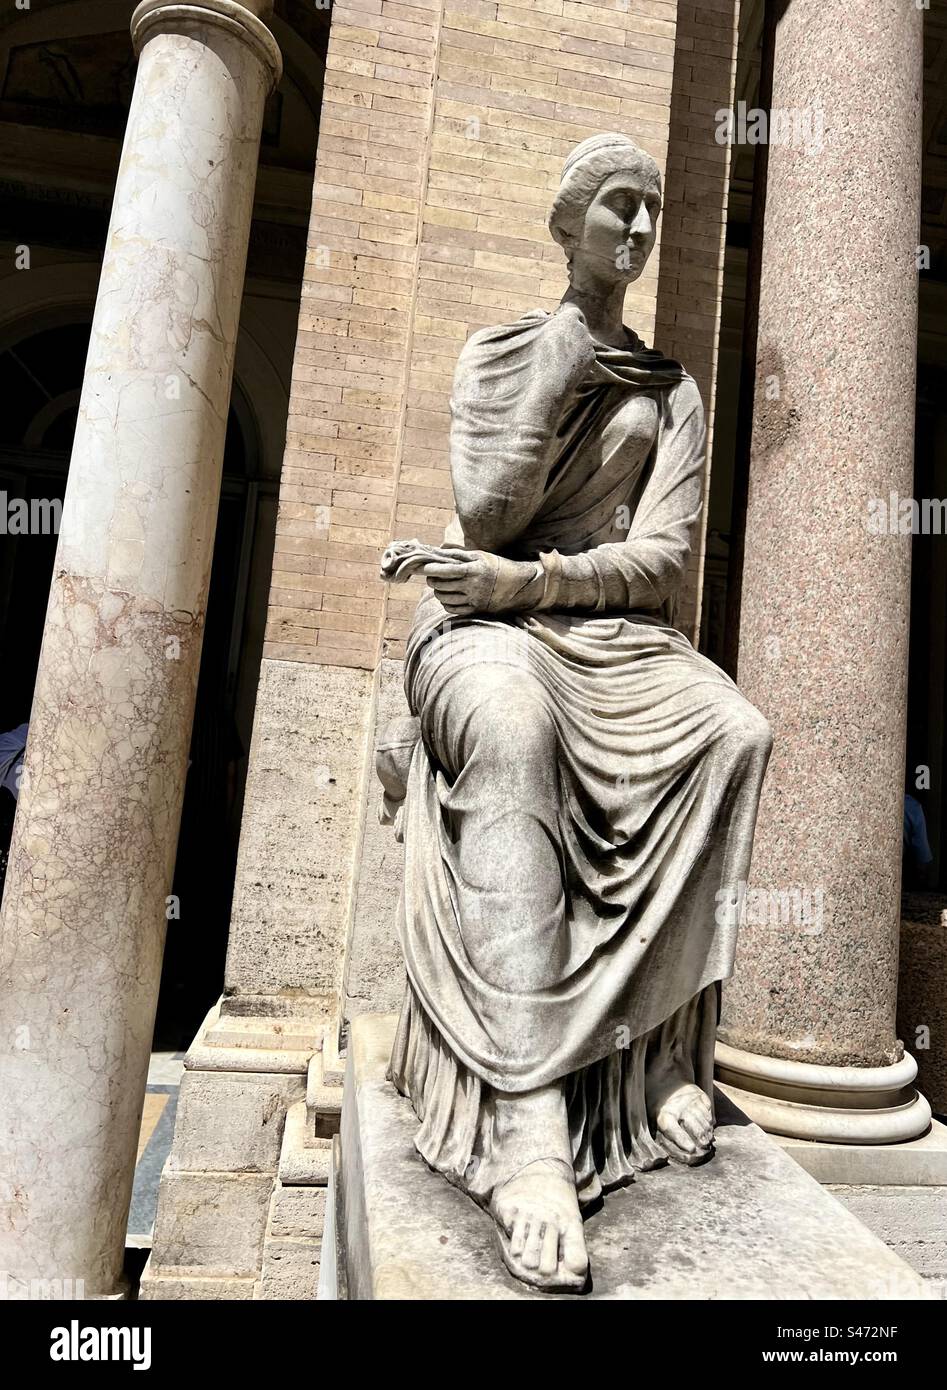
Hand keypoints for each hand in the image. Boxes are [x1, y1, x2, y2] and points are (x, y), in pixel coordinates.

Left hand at [421, 549, 538, 615]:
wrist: (518, 584)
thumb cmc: (496, 566)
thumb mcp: (480, 555)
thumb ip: (458, 554)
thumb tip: (438, 550)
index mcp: (474, 570)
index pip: (446, 570)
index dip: (432, 570)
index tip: (422, 568)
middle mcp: (473, 586)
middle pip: (443, 585)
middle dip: (432, 581)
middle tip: (431, 577)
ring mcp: (474, 599)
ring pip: (445, 599)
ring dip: (437, 592)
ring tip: (438, 586)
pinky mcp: (476, 610)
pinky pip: (453, 609)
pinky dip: (445, 603)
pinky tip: (446, 597)